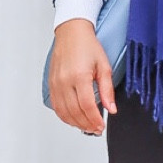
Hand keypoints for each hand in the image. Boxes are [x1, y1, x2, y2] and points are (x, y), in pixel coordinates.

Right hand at [49, 18, 115, 135]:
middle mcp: (64, 81)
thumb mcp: (104, 66)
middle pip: (75, 112)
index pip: (87, 106)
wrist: (71, 33)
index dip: (95, 120)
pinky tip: (74, 119)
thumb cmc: (87, 46)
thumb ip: (107, 90)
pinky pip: (56, 106)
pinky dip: (65, 116)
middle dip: (87, 124)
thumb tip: (111, 109)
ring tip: (87, 126)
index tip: (101, 126)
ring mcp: (55, 84)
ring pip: (64, 112)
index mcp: (79, 76)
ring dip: (75, 123)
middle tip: (96, 129)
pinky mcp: (51, 85)